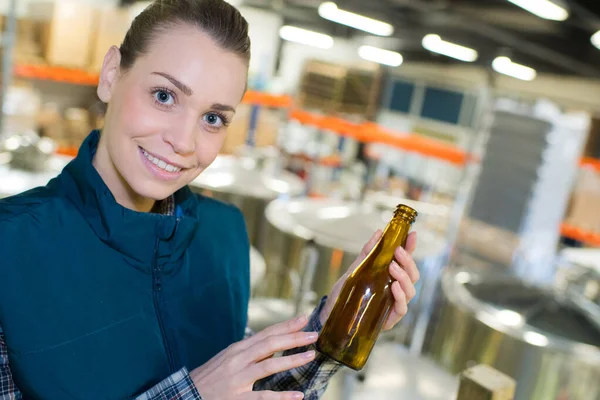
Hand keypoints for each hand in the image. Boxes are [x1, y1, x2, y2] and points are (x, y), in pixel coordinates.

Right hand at [190, 315, 316, 399]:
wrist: (186, 395)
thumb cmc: (210, 377)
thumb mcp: (228, 359)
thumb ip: (250, 351)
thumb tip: (272, 344)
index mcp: (238, 349)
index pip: (266, 333)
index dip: (286, 326)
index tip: (304, 318)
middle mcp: (238, 360)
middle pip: (270, 344)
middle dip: (293, 338)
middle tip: (314, 334)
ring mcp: (238, 379)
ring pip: (268, 365)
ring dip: (291, 360)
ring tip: (310, 356)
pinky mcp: (237, 399)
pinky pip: (263, 397)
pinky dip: (281, 397)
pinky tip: (298, 396)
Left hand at [320, 230, 418, 330]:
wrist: (331, 311)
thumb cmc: (346, 291)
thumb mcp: (355, 269)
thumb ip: (368, 253)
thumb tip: (379, 233)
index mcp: (390, 277)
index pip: (406, 262)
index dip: (411, 248)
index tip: (412, 234)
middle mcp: (396, 290)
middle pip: (412, 276)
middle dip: (408, 262)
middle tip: (398, 251)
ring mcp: (394, 305)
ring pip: (410, 291)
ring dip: (404, 277)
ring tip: (393, 267)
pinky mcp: (389, 319)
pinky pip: (401, 308)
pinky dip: (400, 297)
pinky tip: (394, 287)